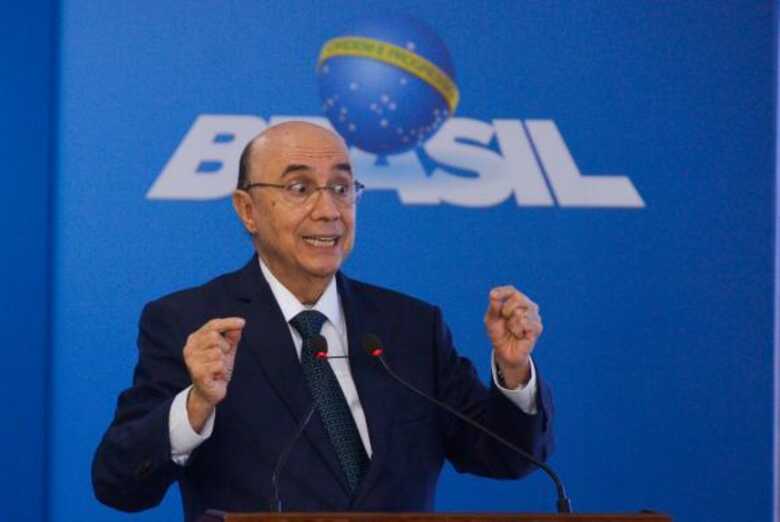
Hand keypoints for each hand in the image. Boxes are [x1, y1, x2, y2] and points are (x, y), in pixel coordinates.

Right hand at [183, 317, 244, 431]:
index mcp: (195, 339)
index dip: (228, 322)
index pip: (212, 325)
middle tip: (223, 357)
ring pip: (217, 352)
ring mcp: (191, 361)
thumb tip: (239, 325)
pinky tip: (216, 375)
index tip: (243, 322)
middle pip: (214, 337)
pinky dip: (222, 370)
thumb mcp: (227, 350)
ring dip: (223, 361)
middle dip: (225, 346)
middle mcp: (189, 348)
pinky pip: (218, 365)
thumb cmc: (217, 368)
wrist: (210, 392)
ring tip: (218, 368)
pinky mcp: (197, 373)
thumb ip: (232, 337)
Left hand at [484, 286, 541, 388]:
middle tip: (505, 320)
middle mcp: (528, 305)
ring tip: (512, 330)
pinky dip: (517, 330)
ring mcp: (534, 316)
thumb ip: (493, 308)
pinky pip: (524, 323)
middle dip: (506, 310)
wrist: (505, 352)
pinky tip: (518, 334)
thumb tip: (493, 295)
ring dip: (511, 324)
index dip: (501, 292)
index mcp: (516, 300)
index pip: (511, 290)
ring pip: (519, 312)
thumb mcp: (491, 321)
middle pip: (517, 298)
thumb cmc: (499, 333)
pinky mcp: (537, 327)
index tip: (492, 296)